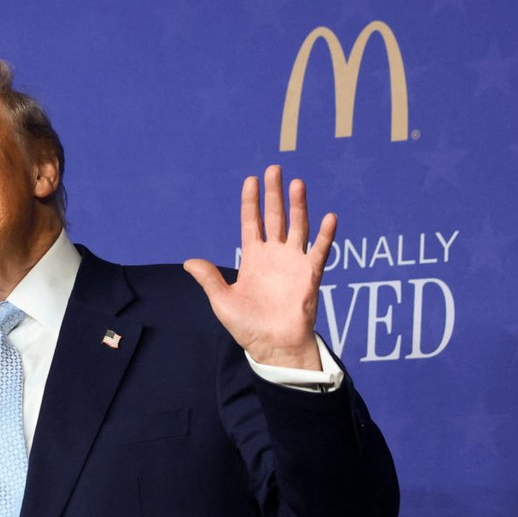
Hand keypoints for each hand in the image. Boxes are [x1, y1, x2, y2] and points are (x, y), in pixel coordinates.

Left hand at [184, 165, 335, 369]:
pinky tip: (329, 217)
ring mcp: (293, 263)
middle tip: (274, 169)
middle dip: (274, 194)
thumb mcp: (222, 301)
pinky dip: (325, 235)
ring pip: (298, 227)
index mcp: (253, 259)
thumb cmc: (248, 326)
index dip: (251, 202)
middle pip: (276, 217)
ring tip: (297, 184)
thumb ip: (209, 279)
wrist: (272, 347)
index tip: (250, 179)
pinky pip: (319, 252)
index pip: (251, 223)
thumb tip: (188, 262)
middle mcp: (274, 256)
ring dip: (298, 206)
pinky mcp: (310, 275)